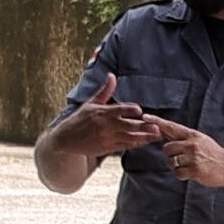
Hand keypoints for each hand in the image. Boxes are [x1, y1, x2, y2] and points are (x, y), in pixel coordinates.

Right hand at [47, 73, 163, 159]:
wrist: (66, 138)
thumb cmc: (79, 119)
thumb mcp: (90, 103)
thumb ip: (105, 91)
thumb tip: (112, 76)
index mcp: (102, 112)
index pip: (119, 110)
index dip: (130, 110)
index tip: (140, 111)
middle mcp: (105, 126)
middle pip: (128, 126)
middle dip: (143, 127)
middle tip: (157, 127)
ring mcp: (107, 138)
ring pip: (129, 138)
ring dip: (144, 137)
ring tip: (156, 136)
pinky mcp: (107, 148)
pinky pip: (125, 146)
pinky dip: (135, 144)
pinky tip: (145, 142)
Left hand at [150, 117, 223, 190]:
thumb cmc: (211, 153)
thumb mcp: (199, 140)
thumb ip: (182, 137)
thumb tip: (162, 130)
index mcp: (192, 135)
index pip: (171, 127)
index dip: (157, 122)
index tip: (145, 117)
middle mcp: (192, 144)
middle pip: (167, 148)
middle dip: (171, 155)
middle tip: (184, 158)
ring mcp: (193, 157)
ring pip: (171, 162)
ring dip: (177, 166)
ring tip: (190, 165)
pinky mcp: (195, 170)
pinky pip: (178, 173)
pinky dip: (182, 175)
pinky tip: (192, 172)